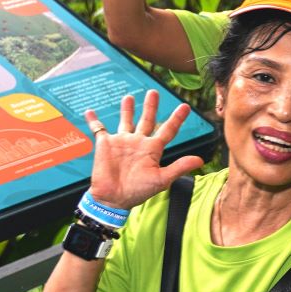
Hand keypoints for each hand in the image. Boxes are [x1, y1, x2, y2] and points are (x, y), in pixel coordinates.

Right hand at [84, 91, 205, 211]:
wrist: (113, 199)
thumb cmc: (138, 191)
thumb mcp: (161, 179)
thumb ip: (179, 168)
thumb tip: (201, 160)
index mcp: (153, 149)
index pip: (168, 130)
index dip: (177, 119)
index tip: (186, 106)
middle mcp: (138, 142)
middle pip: (147, 120)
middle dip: (150, 106)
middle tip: (154, 92)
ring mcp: (122, 142)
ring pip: (125, 121)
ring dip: (127, 109)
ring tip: (129, 97)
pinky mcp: (105, 144)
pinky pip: (99, 129)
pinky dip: (94, 120)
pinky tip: (90, 111)